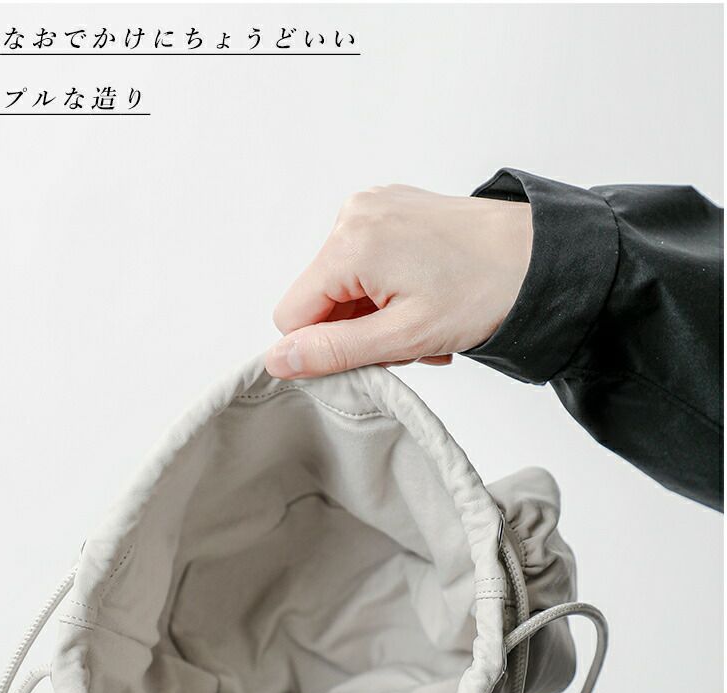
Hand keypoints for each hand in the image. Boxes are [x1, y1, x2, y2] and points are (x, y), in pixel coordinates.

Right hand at [265, 185, 531, 378]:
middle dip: (359, 329)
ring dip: (377, 314)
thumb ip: (333, 351)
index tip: (378, 352)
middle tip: (411, 338)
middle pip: (320, 299)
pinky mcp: (393, 207)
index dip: (328, 347)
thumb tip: (277, 360)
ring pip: (345, 285)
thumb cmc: (487, 292)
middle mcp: (354, 214)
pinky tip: (425, 295)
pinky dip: (389, 289)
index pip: (292, 316)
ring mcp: (374, 206)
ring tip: (425, 318)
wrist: (543, 256)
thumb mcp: (403, 337)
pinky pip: (367, 262)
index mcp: (349, 243)